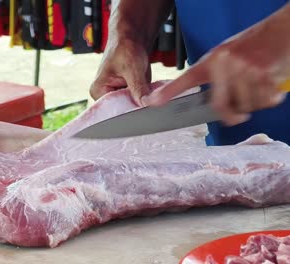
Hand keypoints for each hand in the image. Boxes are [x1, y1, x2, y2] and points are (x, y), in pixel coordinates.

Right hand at [90, 39, 151, 105]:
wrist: (132, 36)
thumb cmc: (125, 47)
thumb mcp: (133, 69)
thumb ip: (139, 89)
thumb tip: (147, 104)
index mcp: (98, 91)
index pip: (113, 110)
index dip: (129, 110)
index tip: (141, 108)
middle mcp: (104, 95)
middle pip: (123, 109)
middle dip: (136, 104)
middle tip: (147, 98)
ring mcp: (116, 94)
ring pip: (132, 105)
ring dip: (142, 100)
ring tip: (145, 89)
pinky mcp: (127, 92)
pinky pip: (137, 100)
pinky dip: (144, 95)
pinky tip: (147, 88)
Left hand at [143, 4, 289, 125]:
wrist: (280, 31)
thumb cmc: (251, 45)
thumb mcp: (224, 56)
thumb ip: (213, 77)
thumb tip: (208, 105)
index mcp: (211, 61)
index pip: (185, 80)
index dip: (169, 93)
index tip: (151, 103)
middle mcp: (225, 65)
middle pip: (221, 106)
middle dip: (231, 116)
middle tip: (237, 114)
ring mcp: (245, 69)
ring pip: (245, 106)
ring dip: (254, 104)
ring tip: (257, 87)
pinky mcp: (265, 74)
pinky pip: (264, 101)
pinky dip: (270, 99)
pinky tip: (269, 85)